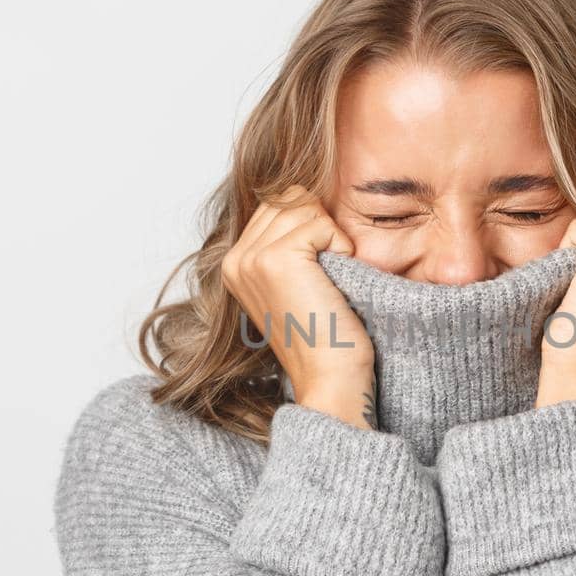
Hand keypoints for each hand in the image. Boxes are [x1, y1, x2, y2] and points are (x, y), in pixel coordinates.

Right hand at [221, 185, 377, 429]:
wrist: (330, 378)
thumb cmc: (324, 335)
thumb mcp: (295, 284)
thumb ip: (287, 244)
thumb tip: (305, 199)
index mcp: (234, 263)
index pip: (277, 202)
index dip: (312, 222)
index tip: (319, 267)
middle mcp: (235, 258)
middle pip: (289, 197)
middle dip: (320, 224)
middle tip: (327, 274)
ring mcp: (252, 258)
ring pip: (304, 205)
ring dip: (331, 236)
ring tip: (329, 278)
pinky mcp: (276, 259)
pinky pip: (320, 222)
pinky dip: (340, 246)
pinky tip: (335, 281)